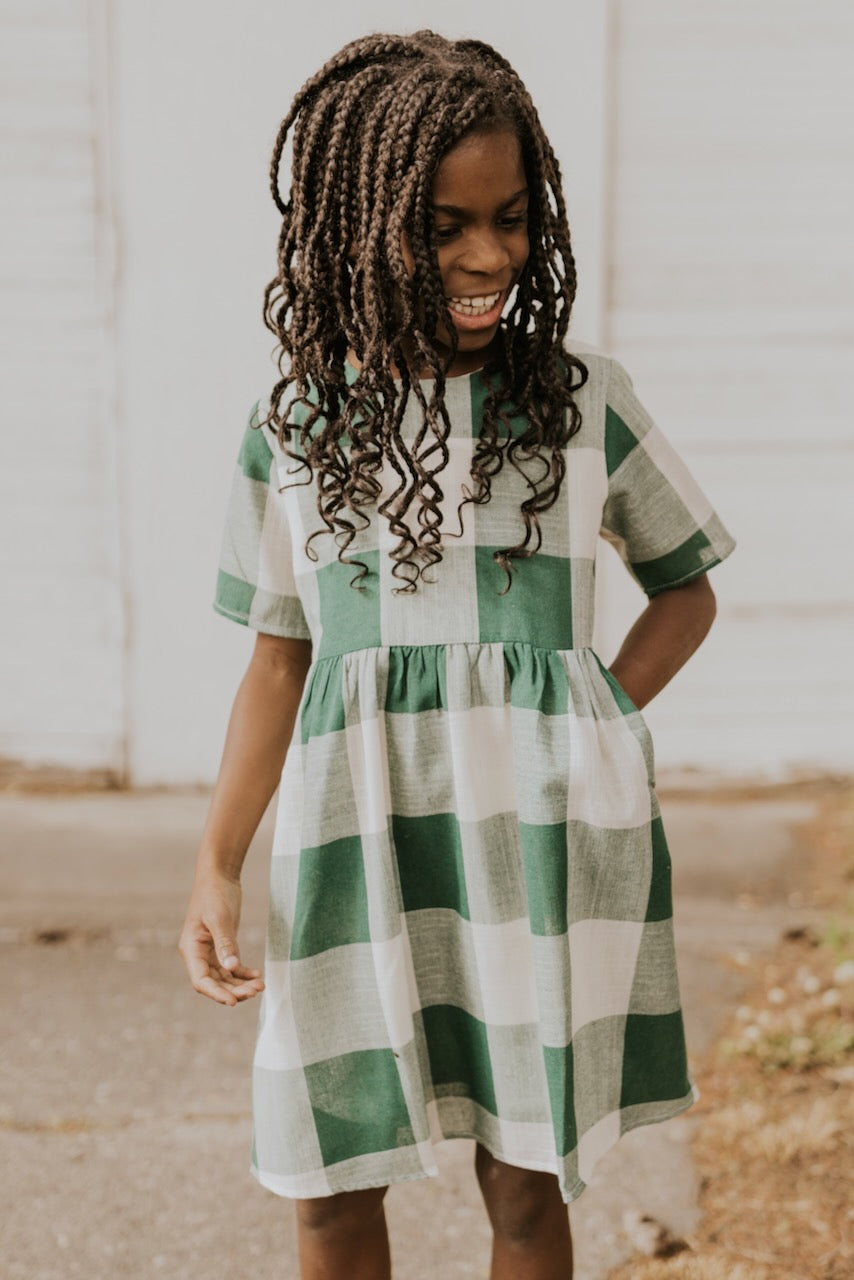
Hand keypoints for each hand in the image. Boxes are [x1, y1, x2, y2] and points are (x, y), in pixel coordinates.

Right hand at [178, 871, 264, 1006]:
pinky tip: (257, 975)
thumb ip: (225, 943)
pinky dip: (243, 973)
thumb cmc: (215, 893)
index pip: (201, 981)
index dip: (216, 994)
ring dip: (241, 984)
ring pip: (224, 977)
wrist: (219, 874)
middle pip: (214, 982)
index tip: (233, 1002)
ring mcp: (210, 951)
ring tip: (260, 986)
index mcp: (191, 949)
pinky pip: (232, 967)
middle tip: (256, 991)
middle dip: (234, 990)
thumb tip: (231, 968)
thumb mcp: (220, 918)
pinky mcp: (222, 946)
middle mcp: (198, 954)